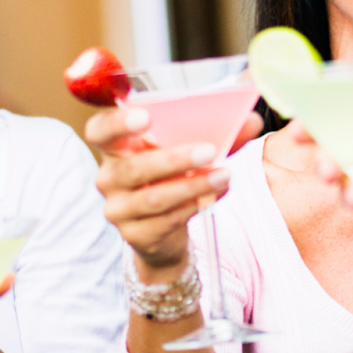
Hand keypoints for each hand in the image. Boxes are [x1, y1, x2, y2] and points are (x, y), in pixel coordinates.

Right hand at [83, 106, 242, 277]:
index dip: (117, 123)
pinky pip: (165, 221)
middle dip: (174, 158)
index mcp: (115, 147)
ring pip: (154, 198)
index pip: (100, 130)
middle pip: (134, 167)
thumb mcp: (190, 152)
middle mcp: (109, 178)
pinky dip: (193, 206)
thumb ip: (219, 135)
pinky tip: (215, 195)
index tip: (144, 117)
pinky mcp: (135, 235)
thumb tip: (252, 120)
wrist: (164, 232)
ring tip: (224, 176)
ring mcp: (118, 209)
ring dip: (192, 186)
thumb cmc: (174, 178)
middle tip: (208, 150)